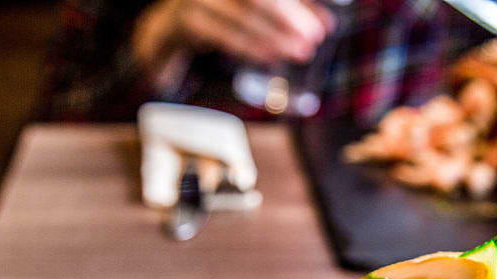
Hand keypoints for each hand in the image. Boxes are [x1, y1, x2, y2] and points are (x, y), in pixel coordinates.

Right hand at [135, 0, 334, 67]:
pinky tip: (272, 56)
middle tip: (314, 38)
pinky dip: (252, 46)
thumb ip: (291, 10)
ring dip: (276, 36)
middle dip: (290, 17)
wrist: (171, 24)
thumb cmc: (224, 11)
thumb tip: (325, 24)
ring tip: (300, 52)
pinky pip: (225, 35)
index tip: (323, 25)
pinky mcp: (188, 19)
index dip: (300, 5)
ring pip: (245, 12)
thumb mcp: (255, 6)